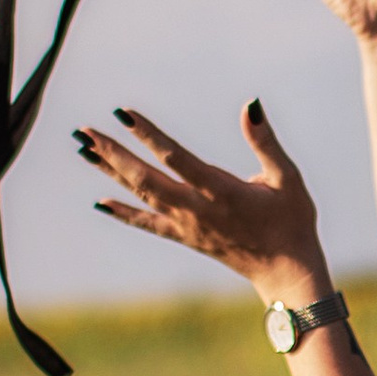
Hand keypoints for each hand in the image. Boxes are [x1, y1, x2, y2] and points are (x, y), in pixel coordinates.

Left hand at [75, 103, 326, 303]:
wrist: (286, 270)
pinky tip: (100, 202)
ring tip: (84, 150)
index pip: (176, 159)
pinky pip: (149, 224)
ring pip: (142, 196)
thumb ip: (265, 141)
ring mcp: (188, 226)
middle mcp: (198, 210)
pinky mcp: (186, 237)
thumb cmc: (292, 219)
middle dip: (113, 154)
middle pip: (146, 179)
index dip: (148, 135)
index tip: (124, 113)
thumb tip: (250, 105)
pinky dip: (123, 212)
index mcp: (222, 192)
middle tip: (84, 131)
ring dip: (111, 172)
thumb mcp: (287, 177)